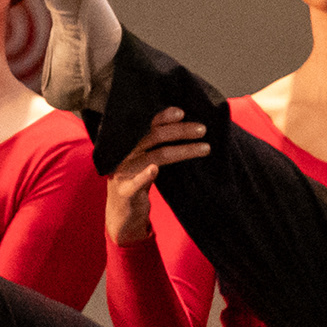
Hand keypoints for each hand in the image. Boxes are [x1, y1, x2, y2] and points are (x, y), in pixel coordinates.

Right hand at [103, 108, 209, 245]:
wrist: (121, 214)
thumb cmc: (137, 181)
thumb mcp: (145, 160)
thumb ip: (156, 145)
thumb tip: (183, 126)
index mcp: (127, 143)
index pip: (146, 125)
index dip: (163, 117)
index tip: (182, 112)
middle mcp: (123, 153)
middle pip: (153, 136)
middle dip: (180, 131)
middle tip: (202, 129)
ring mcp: (122, 172)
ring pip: (154, 156)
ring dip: (181, 151)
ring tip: (205, 148)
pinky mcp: (124, 192)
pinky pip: (134, 183)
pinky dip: (144, 176)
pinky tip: (154, 170)